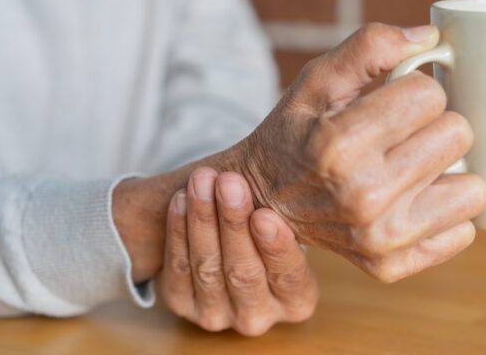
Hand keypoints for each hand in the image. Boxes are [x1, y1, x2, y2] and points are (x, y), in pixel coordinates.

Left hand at [158, 167, 317, 335]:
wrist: (229, 247)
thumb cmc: (269, 229)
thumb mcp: (289, 226)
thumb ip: (289, 213)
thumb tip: (307, 170)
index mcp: (297, 302)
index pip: (289, 277)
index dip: (276, 247)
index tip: (264, 215)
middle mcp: (258, 316)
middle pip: (244, 272)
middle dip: (233, 223)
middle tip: (229, 182)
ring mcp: (217, 316)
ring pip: (207, 268)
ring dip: (203, 219)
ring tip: (202, 181)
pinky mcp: (182, 304)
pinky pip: (178, 267)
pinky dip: (178, 230)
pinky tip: (181, 199)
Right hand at [230, 23, 485, 281]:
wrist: (265, 200)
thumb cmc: (296, 133)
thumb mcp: (318, 80)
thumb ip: (371, 47)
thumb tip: (429, 38)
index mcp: (339, 145)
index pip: (431, 95)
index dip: (415, 90)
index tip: (392, 103)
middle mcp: (362, 196)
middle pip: (458, 135)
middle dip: (435, 126)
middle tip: (403, 135)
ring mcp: (380, 239)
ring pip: (474, 189)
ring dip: (448, 172)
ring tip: (413, 168)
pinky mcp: (393, 265)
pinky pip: (464, 231)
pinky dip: (443, 212)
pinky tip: (412, 201)